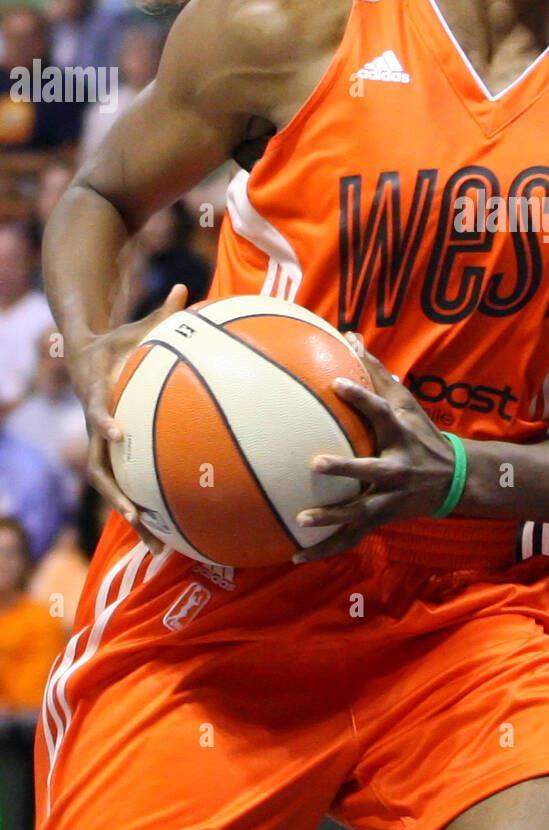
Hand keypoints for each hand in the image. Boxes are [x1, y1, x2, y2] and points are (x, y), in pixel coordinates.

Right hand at [72, 283, 189, 553]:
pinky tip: (170, 529)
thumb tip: (183, 284)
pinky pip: (127, 482)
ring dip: (130, 515)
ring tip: (156, 544)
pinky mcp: (112, 453)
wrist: (84, 356)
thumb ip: (161, 311)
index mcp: (98, 396)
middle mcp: (96, 427)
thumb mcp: (136, 326)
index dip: (104, 422)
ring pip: (111, 487)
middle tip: (137, 514)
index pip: (96, 411)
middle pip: (98, 468)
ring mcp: (102, 444)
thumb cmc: (117, 340)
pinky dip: (144, 505)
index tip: (117, 434)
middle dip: (116, 494)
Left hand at [293, 347, 456, 561]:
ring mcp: (391, 497)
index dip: (362, 397)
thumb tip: (349, 335)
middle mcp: (398, 467)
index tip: (337, 383)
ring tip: (302, 519)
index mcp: (400, 434)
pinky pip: (351, 537)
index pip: (382, 411)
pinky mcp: (383, 519)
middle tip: (317, 463)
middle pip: (372, 470)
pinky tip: (296, 556)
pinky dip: (325, 549)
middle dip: (347, 468)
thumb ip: (376, 372)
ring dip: (332, 518)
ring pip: (361, 512)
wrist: (453, 479)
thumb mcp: (405, 402)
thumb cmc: (420, 433)